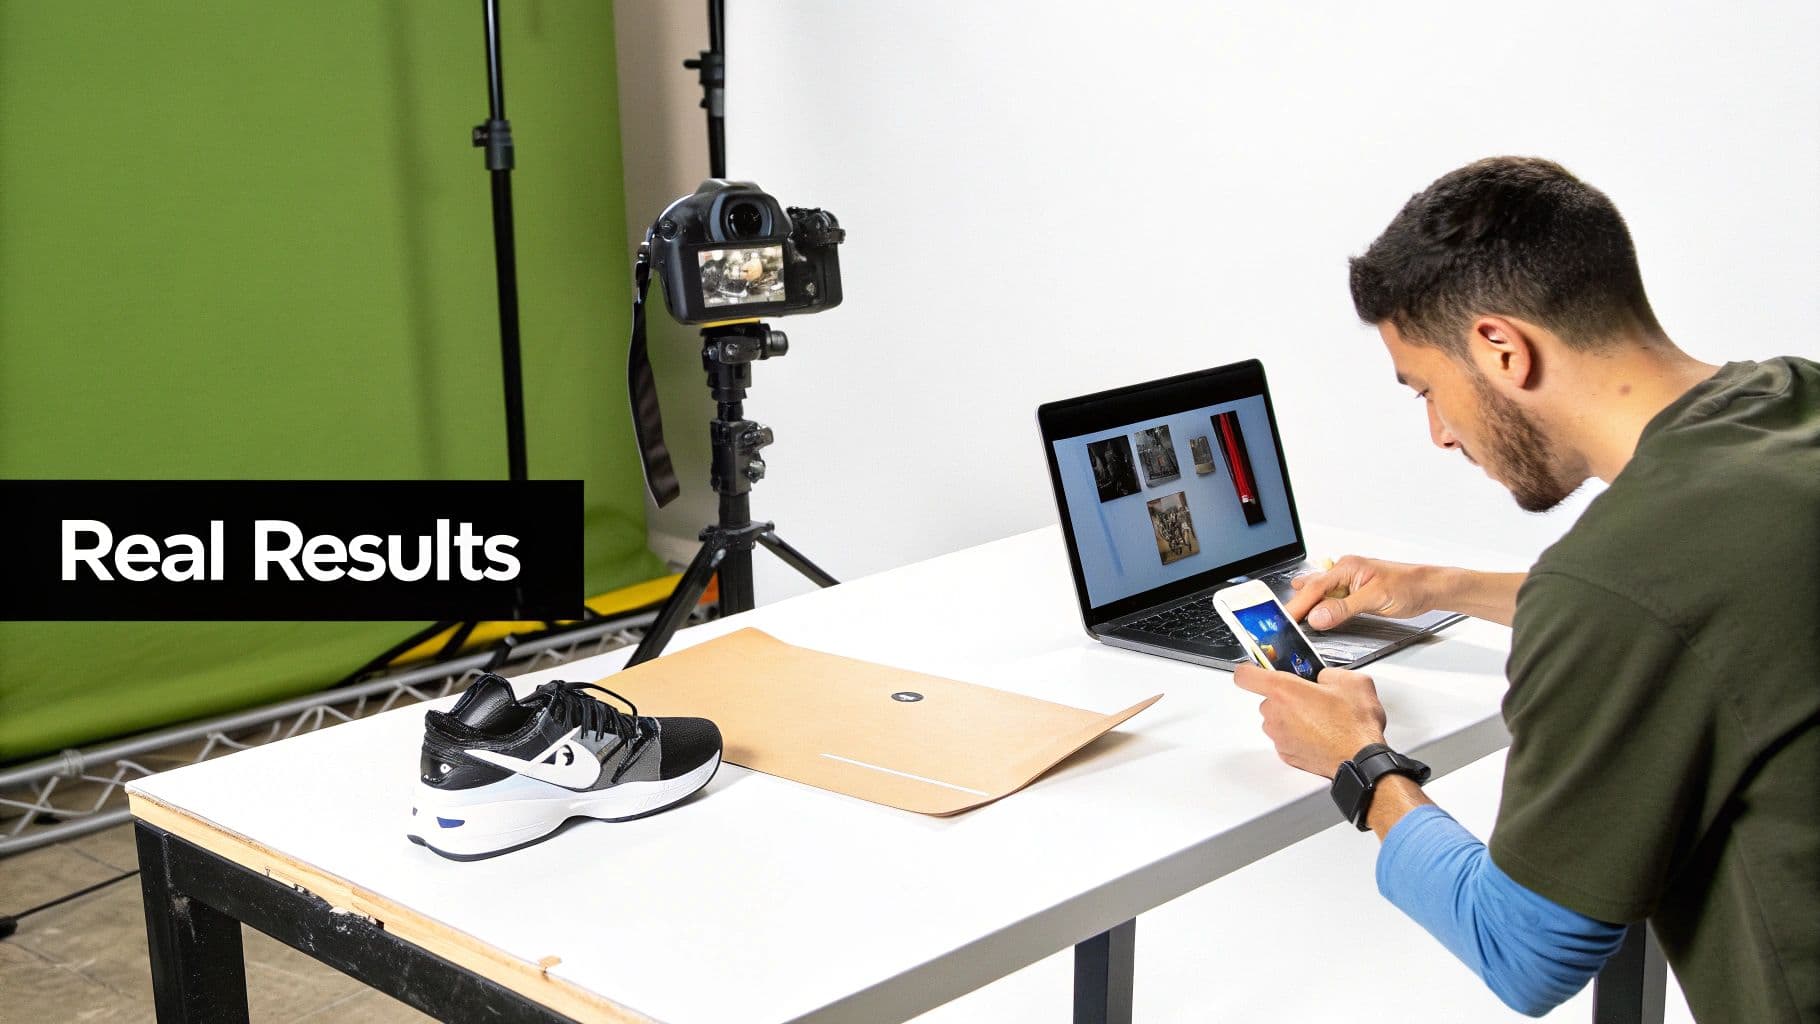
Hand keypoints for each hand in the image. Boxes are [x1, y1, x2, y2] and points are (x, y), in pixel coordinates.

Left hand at [1232, 664, 1386, 778]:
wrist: (1361, 760)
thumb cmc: (1354, 726)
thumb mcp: (1352, 681)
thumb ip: (1329, 673)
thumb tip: (1324, 678)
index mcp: (1284, 691)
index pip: (1245, 676)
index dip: (1250, 670)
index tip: (1257, 670)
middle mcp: (1276, 714)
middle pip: (1268, 698)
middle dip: (1287, 696)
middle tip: (1311, 698)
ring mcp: (1279, 736)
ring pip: (1277, 719)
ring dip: (1292, 716)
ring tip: (1321, 718)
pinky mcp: (1286, 754)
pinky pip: (1286, 737)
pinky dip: (1298, 735)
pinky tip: (1320, 734)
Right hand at [1284, 556, 1444, 630]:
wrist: (1431, 588)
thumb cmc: (1410, 586)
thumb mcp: (1375, 599)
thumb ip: (1344, 608)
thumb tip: (1318, 616)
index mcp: (1347, 568)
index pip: (1314, 588)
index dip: (1297, 606)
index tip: (1285, 621)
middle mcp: (1345, 572)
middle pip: (1313, 590)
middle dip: (1296, 605)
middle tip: (1281, 623)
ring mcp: (1350, 582)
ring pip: (1320, 594)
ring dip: (1306, 606)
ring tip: (1288, 616)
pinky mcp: (1355, 593)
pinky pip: (1330, 599)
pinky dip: (1320, 607)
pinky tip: (1313, 612)